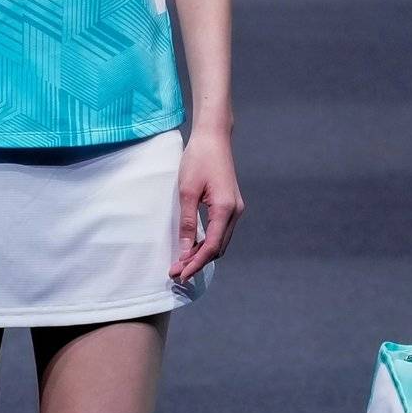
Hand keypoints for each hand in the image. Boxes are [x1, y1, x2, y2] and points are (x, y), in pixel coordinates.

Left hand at [171, 128, 244, 284]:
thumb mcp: (187, 191)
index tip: (180, 275)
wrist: (213, 137)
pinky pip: (220, 231)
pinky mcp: (231, 204)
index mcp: (225, 209)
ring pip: (220, 241)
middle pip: (218, 248)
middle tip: (175, 272)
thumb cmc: (198, 159)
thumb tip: (185, 251)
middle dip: (198, 262)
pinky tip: (193, 246)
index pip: (211, 247)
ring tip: (181, 262)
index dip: (195, 264)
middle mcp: (235, 211)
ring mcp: (235, 208)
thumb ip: (187, 223)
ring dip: (202, 254)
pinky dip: (207, 242)